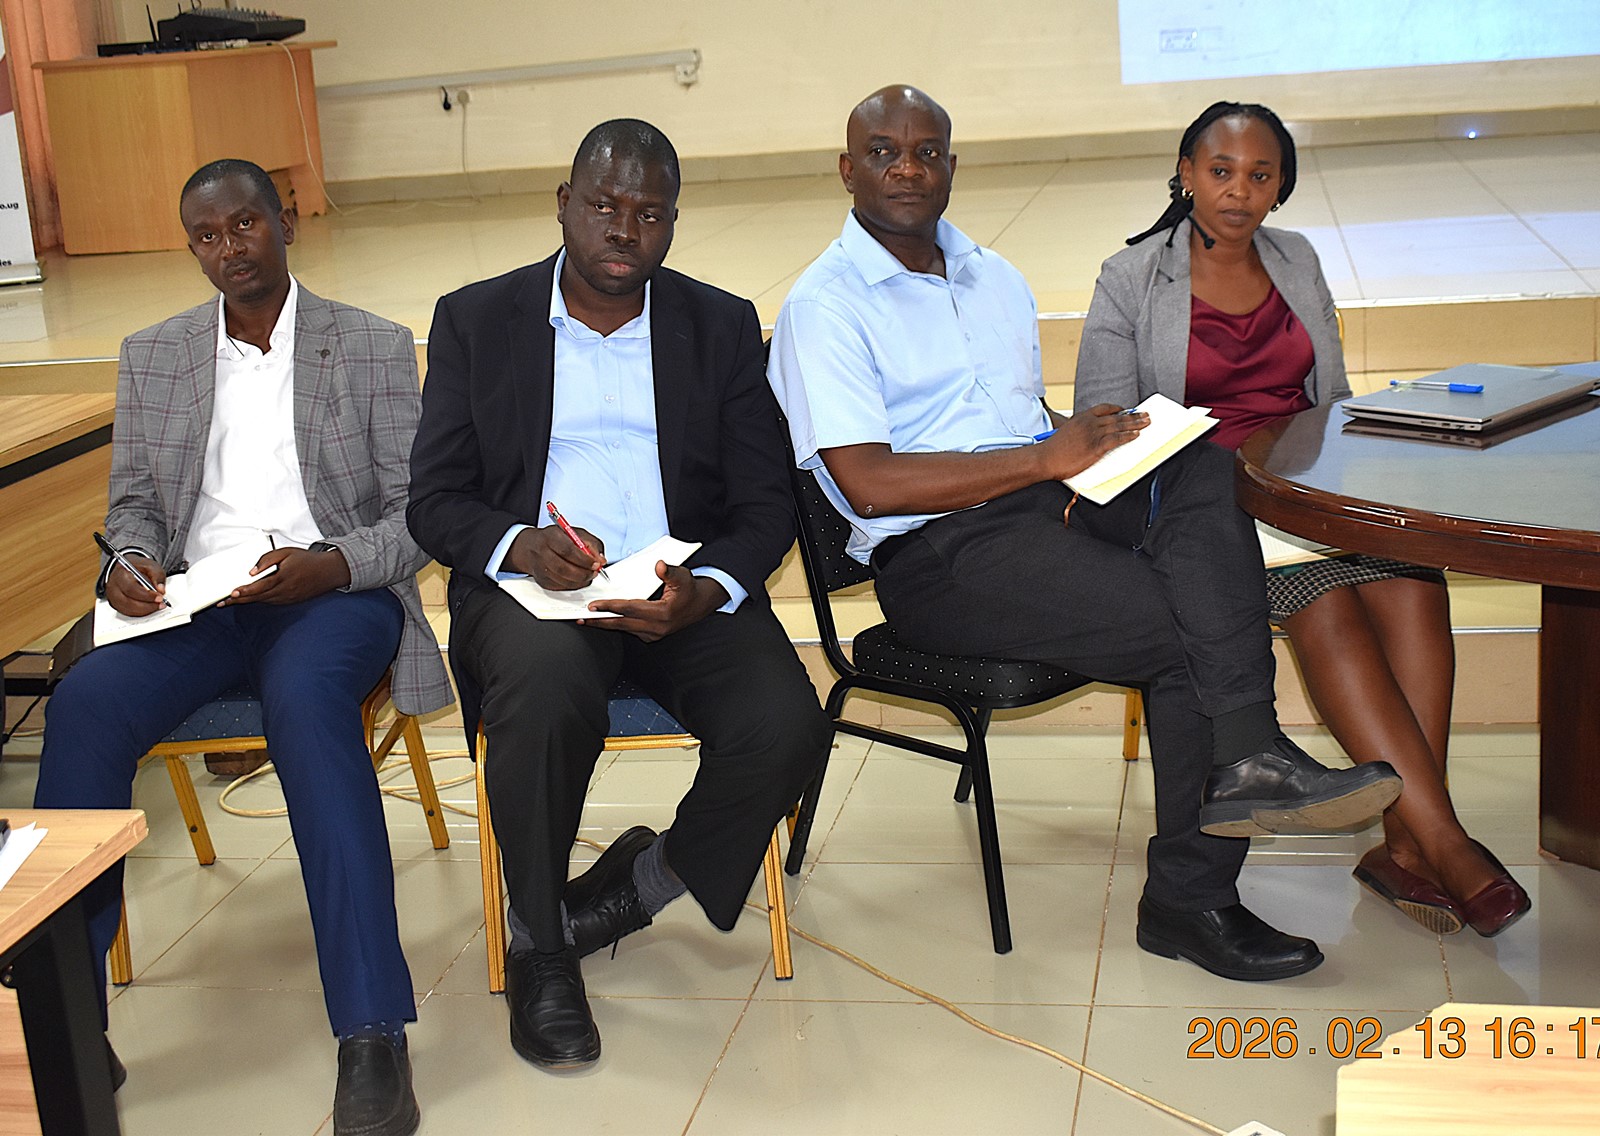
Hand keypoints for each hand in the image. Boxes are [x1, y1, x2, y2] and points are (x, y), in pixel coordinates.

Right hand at [105, 555, 167, 616]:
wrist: (128, 570)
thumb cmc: (138, 568)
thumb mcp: (150, 566)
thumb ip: (157, 576)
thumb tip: (161, 590)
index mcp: (120, 574)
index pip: (131, 588)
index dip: (146, 595)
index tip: (159, 597)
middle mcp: (113, 586)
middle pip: (128, 601)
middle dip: (147, 605)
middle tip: (160, 604)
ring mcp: (113, 597)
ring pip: (127, 609)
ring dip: (145, 610)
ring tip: (157, 606)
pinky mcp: (116, 604)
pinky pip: (127, 612)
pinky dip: (140, 613)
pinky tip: (149, 608)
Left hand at [221, 547, 350, 605]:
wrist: (328, 572)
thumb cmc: (307, 560)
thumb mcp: (287, 552)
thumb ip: (267, 559)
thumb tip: (252, 571)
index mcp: (284, 577)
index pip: (261, 586)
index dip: (246, 590)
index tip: (233, 593)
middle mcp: (285, 590)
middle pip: (258, 597)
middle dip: (239, 600)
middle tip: (222, 602)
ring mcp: (288, 598)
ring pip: (263, 601)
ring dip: (247, 601)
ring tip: (231, 601)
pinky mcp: (290, 601)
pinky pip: (271, 602)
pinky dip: (259, 600)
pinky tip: (249, 599)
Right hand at [507, 525, 605, 590]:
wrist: (531, 547)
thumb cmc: (555, 538)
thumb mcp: (574, 533)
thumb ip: (590, 544)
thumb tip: (601, 559)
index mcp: (551, 537)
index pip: (568, 550)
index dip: (584, 560)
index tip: (596, 564)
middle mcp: (542, 552)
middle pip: (563, 568)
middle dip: (583, 573)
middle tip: (594, 572)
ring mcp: (540, 568)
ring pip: (562, 580)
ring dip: (580, 581)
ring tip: (589, 575)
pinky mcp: (542, 581)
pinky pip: (560, 587)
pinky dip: (573, 585)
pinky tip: (578, 579)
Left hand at [584, 563, 725, 641]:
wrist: (700, 604)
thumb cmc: (689, 589)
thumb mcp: (682, 576)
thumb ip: (669, 571)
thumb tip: (659, 565)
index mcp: (662, 614)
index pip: (630, 610)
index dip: (610, 607)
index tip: (594, 606)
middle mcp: (657, 627)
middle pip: (622, 624)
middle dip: (601, 621)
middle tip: (582, 619)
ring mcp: (654, 634)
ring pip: (625, 629)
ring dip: (607, 624)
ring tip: (588, 620)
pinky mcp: (652, 635)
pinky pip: (630, 630)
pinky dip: (617, 625)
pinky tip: (606, 620)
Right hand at [1040, 404, 1148, 478]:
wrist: (1045, 458)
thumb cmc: (1052, 450)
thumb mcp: (1066, 433)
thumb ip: (1078, 431)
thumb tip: (1086, 437)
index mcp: (1081, 417)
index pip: (1104, 408)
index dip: (1118, 409)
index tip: (1126, 410)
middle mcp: (1089, 422)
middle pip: (1116, 416)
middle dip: (1133, 416)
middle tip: (1145, 415)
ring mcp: (1093, 434)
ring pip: (1119, 426)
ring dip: (1136, 424)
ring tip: (1146, 423)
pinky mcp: (1096, 447)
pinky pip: (1117, 439)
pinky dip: (1128, 436)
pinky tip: (1136, 436)